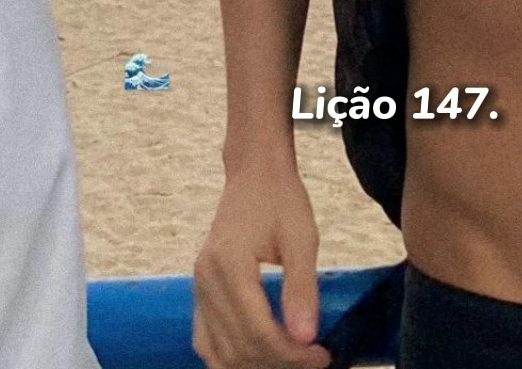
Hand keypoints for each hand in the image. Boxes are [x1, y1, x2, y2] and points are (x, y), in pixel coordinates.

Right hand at [193, 164, 331, 368]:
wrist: (254, 172)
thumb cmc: (280, 198)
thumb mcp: (301, 237)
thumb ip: (302, 287)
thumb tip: (307, 337)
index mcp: (229, 264)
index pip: (258, 331)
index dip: (291, 354)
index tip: (322, 357)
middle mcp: (206, 278)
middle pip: (238, 346)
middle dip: (278, 363)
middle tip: (314, 360)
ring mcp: (199, 285)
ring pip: (218, 351)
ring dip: (253, 365)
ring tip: (290, 361)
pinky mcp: (201, 288)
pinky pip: (205, 338)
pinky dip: (228, 357)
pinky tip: (256, 359)